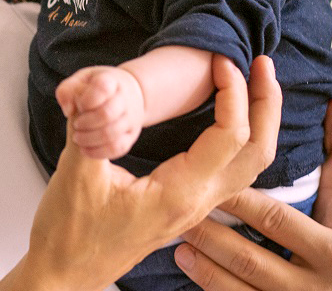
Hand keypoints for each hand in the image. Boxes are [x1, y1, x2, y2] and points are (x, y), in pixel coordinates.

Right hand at [0, 56, 280, 290]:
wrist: (65, 275)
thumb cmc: (69, 233)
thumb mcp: (76, 172)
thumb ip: (89, 124)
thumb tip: (92, 85)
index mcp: (180, 193)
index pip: (230, 136)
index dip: (233, 94)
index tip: (220, 62)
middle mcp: (197, 203)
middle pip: (258, 152)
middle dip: (266, 103)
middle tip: (261, 63)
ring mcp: (195, 208)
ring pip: (250, 165)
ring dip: (259, 121)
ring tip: (254, 82)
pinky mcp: (185, 207)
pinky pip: (231, 172)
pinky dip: (240, 139)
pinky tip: (228, 118)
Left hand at [55, 65, 145, 158]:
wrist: (131, 93)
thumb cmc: (98, 87)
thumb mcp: (81, 80)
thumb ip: (67, 90)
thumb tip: (68, 110)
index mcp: (111, 81)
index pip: (102, 88)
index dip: (86, 100)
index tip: (79, 105)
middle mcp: (124, 99)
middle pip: (106, 114)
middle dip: (85, 123)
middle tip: (75, 125)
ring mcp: (130, 119)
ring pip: (111, 134)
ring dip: (89, 139)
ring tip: (77, 138)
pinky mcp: (131, 135)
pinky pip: (118, 148)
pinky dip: (99, 152)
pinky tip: (85, 149)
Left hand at [174, 99, 331, 290]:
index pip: (276, 220)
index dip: (239, 201)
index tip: (207, 179)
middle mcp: (317, 287)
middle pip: (250, 257)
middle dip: (211, 234)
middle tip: (179, 209)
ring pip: (239, 289)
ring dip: (204, 266)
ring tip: (177, 242)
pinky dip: (213, 289)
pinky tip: (192, 271)